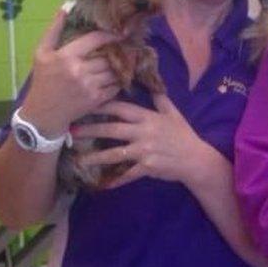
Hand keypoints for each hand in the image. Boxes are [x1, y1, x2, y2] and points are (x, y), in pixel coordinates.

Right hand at [20, 10, 122, 137]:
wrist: (42, 114)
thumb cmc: (42, 81)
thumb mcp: (41, 53)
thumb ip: (53, 30)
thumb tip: (65, 8)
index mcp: (66, 57)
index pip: (95, 39)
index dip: (110, 34)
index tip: (120, 32)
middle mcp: (79, 71)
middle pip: (108, 56)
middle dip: (118, 51)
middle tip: (126, 47)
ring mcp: (89, 86)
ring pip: (114, 71)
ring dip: (121, 66)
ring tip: (125, 60)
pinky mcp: (96, 100)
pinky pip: (115, 86)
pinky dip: (118, 81)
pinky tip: (118, 77)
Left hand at [72, 94, 221, 188]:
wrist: (195, 159)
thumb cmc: (183, 135)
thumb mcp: (173, 113)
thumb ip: (160, 99)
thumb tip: (151, 82)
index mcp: (148, 117)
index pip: (121, 108)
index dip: (102, 106)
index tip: (85, 104)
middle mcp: (144, 133)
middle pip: (112, 129)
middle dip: (91, 129)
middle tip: (72, 129)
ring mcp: (145, 151)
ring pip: (115, 154)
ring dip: (96, 157)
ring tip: (79, 159)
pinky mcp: (147, 167)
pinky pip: (127, 174)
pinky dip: (115, 180)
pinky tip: (101, 184)